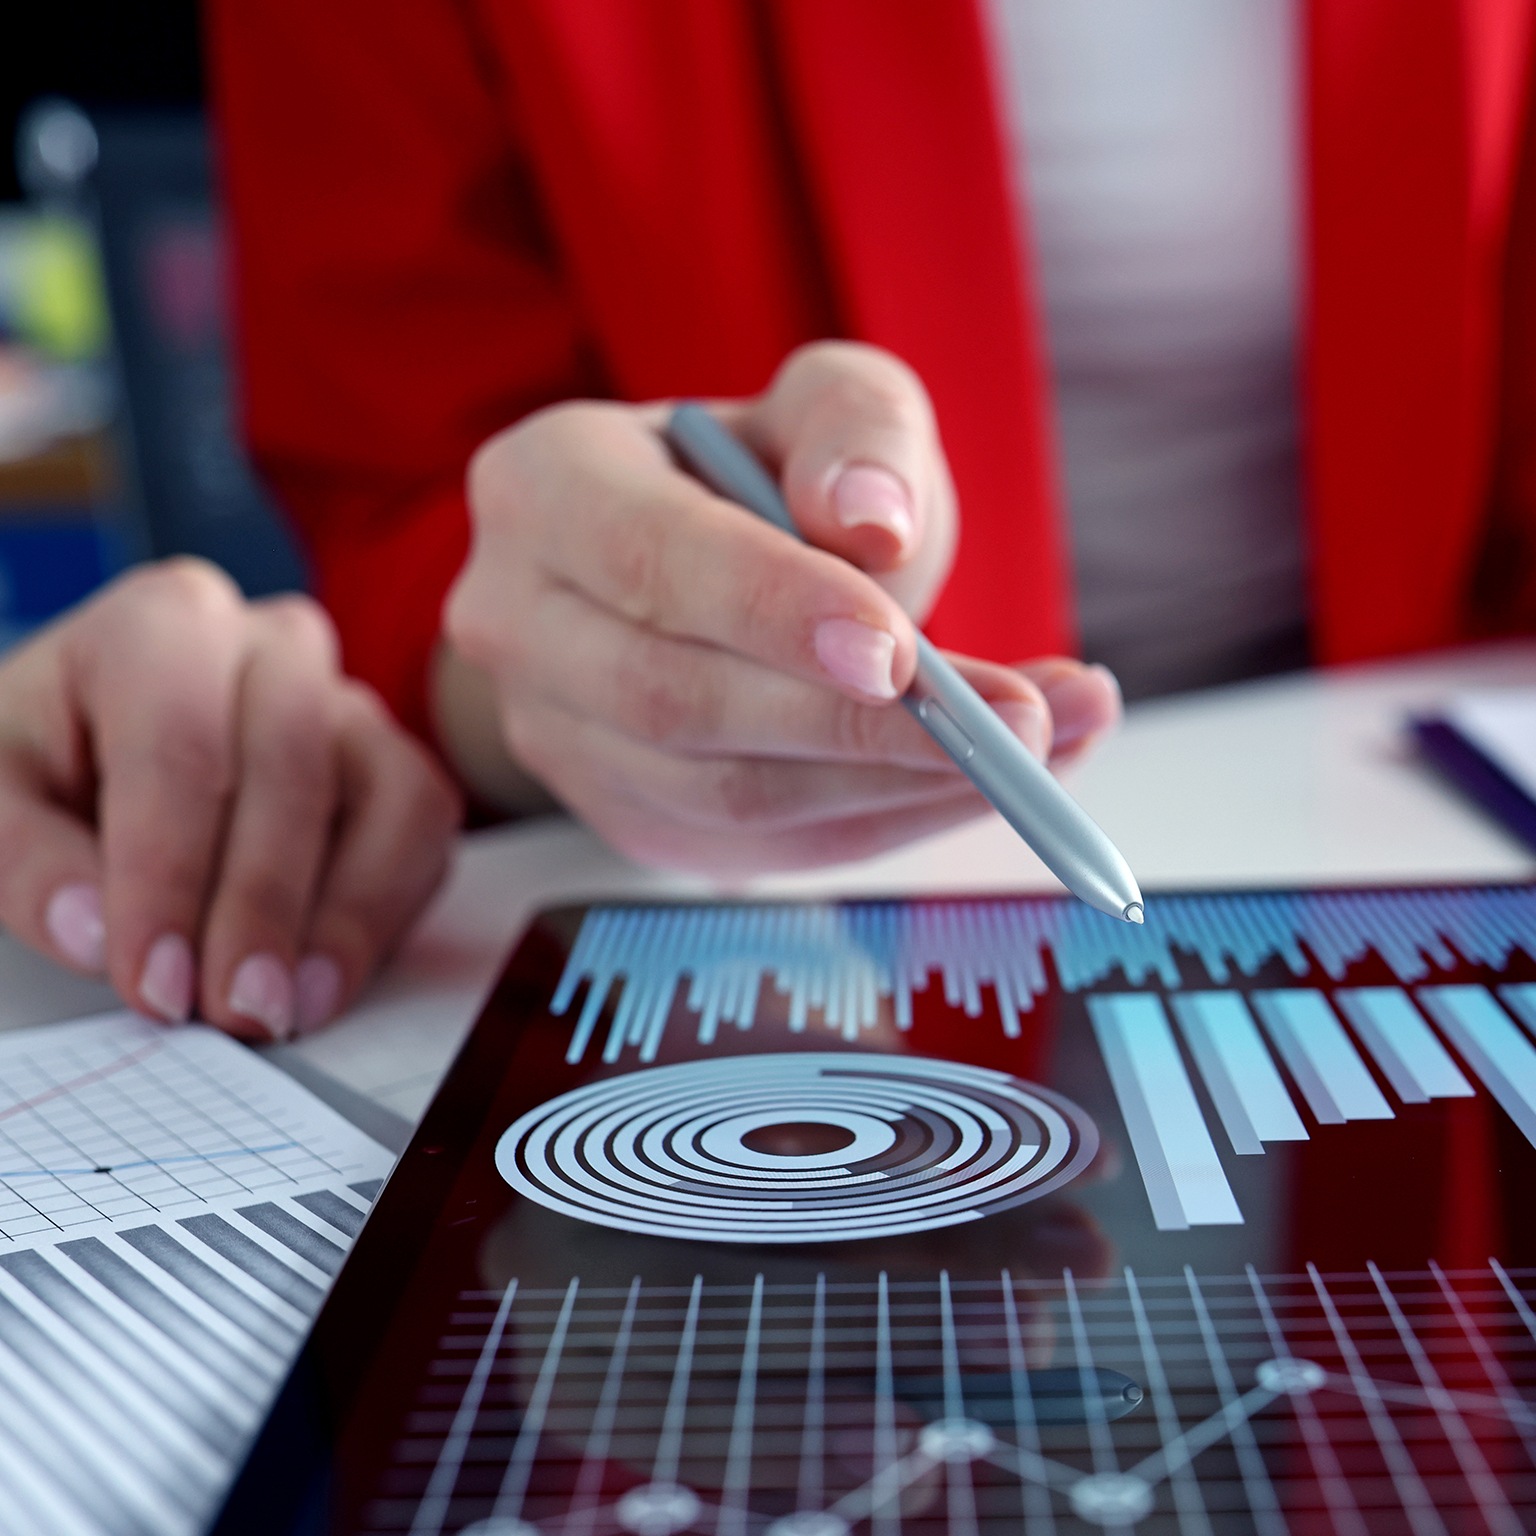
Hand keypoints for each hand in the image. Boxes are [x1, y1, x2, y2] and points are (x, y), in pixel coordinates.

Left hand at [0, 560, 460, 1037]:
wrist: (108, 743)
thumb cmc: (57, 758)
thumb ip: (24, 857)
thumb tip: (92, 931)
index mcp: (161, 625)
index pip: (180, 742)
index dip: (168, 872)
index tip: (153, 981)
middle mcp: (274, 647)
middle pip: (293, 765)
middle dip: (260, 904)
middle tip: (230, 1009)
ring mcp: (350, 702)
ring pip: (383, 795)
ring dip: (343, 917)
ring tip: (287, 1008)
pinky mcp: (396, 764)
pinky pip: (424, 830)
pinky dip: (386, 914)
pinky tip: (327, 981)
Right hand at [444, 341, 1118, 875]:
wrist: (693, 568)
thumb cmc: (760, 477)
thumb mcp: (823, 405)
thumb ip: (855, 431)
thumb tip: (869, 523)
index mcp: (545, 489)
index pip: (651, 559)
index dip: (773, 610)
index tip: (904, 651)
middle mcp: (520, 621)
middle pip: (678, 701)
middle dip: (858, 726)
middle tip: (1021, 724)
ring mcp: (559, 737)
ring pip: (722, 797)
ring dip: (891, 787)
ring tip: (1041, 749)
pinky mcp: (624, 817)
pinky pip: (755, 851)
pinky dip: (876, 826)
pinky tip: (971, 787)